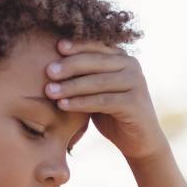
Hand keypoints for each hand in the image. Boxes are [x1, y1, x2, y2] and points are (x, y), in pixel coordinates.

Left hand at [44, 37, 169, 161]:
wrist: (138, 141)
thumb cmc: (112, 115)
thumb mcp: (96, 92)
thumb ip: (84, 78)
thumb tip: (52, 66)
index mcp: (123, 58)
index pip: (97, 47)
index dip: (77, 46)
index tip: (56, 47)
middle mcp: (132, 66)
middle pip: (96, 61)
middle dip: (70, 65)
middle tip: (48, 71)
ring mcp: (136, 83)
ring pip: (98, 81)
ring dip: (72, 86)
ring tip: (50, 91)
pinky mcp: (135, 103)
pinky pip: (103, 101)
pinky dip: (81, 103)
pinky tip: (63, 105)